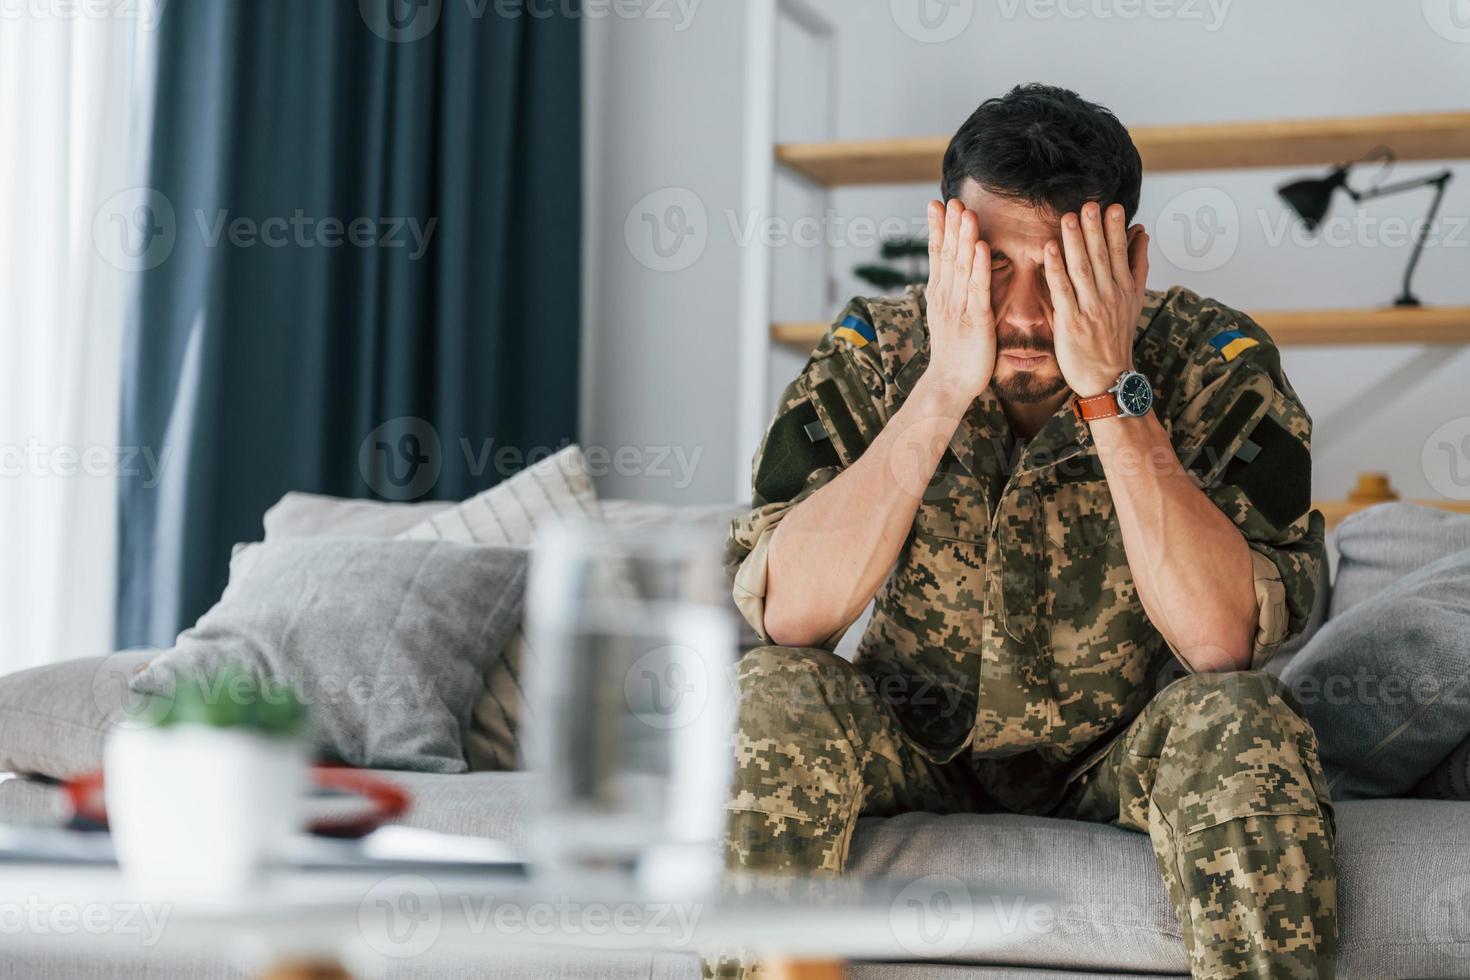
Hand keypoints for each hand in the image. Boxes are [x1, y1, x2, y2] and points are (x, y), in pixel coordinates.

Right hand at [922, 199, 995, 401]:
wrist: (948, 384)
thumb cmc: (954, 354)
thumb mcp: (947, 318)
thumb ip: (950, 294)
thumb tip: (949, 274)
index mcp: (939, 294)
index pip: (937, 255)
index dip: (937, 229)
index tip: (937, 204)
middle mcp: (945, 296)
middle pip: (947, 254)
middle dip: (949, 225)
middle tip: (951, 199)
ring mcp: (959, 307)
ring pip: (962, 266)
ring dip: (964, 238)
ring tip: (967, 212)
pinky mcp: (976, 320)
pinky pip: (979, 289)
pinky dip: (980, 266)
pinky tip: (982, 246)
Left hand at [1043, 202, 1148, 397]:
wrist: (1108, 377)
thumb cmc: (1116, 337)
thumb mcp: (1135, 300)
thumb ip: (1138, 264)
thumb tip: (1142, 232)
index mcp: (1124, 289)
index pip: (1121, 252)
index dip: (1116, 229)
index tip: (1113, 206)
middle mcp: (1109, 296)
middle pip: (1102, 256)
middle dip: (1095, 229)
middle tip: (1090, 204)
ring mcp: (1090, 308)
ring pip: (1082, 269)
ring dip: (1075, 242)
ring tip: (1068, 217)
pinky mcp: (1071, 322)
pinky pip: (1062, 291)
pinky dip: (1056, 269)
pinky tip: (1050, 249)